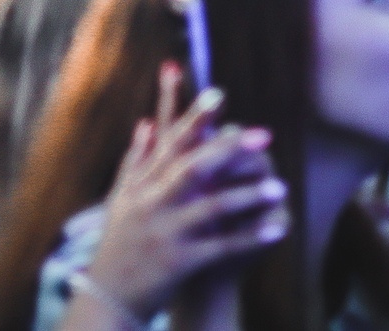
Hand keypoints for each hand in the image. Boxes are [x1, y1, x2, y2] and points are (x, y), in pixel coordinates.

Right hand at [76, 68, 285, 323]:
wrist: (107, 295)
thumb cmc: (118, 242)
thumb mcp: (121, 197)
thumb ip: (136, 159)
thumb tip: (146, 122)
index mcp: (142, 184)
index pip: (171, 142)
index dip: (195, 118)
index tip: (218, 93)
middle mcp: (152, 203)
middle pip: (194, 168)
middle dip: (230, 150)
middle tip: (264, 135)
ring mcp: (166, 233)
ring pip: (211, 208)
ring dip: (248, 197)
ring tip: (281, 187)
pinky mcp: (180, 263)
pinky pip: (221, 248)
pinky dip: (250, 240)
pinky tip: (278, 232)